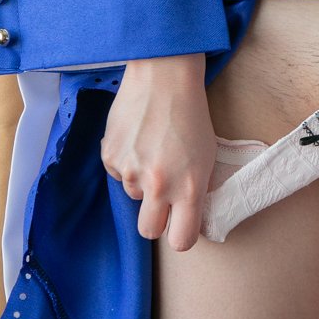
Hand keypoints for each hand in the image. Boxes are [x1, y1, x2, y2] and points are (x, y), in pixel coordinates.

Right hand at [100, 53, 215, 251]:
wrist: (163, 77)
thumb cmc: (191, 114)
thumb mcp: (207, 156)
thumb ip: (195, 188)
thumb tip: (187, 212)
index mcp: (189, 188)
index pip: (182, 241)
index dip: (181, 235)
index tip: (182, 226)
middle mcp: (159, 185)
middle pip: (149, 231)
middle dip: (155, 221)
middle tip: (162, 199)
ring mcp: (131, 172)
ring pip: (134, 196)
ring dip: (142, 182)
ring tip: (153, 151)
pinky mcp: (110, 157)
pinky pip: (119, 175)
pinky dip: (127, 163)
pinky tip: (138, 140)